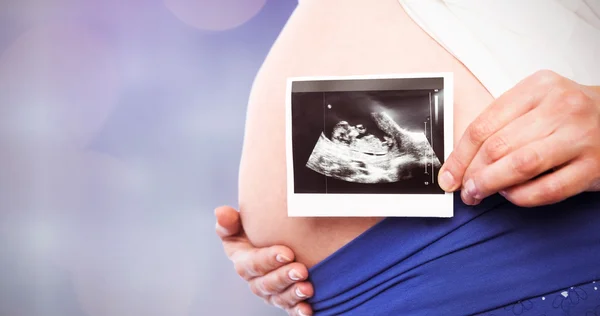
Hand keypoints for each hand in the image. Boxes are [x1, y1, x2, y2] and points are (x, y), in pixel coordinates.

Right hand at [215, 206, 313, 315]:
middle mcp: (254, 279)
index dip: (268, 259)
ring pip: (278, 298)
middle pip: (266, 284)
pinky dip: (298, 311)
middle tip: (301, 270)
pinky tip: (307, 310)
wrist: (279, 236)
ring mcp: (270, 292)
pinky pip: (290, 309)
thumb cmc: (257, 228)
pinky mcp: (285, 300)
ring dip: (292, 294)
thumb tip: (221, 213)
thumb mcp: (242, 222)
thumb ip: (230, 220)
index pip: (252, 263)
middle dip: (283, 277)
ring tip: (307, 288)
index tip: (287, 252)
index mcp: (242, 259)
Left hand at [438, 70, 599, 206]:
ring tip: (478, 194)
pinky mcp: (593, 166)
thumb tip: (462, 159)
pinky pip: (548, 189)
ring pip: (521, 166)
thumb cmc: (571, 113)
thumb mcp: (537, 101)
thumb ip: (502, 123)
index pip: (484, 125)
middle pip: (498, 146)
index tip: (448, 175)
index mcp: (538, 87)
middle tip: (463, 189)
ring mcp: (579, 137)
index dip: (459, 155)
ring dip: (491, 185)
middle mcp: (560, 108)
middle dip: (472, 174)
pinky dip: (522, 197)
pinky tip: (511, 195)